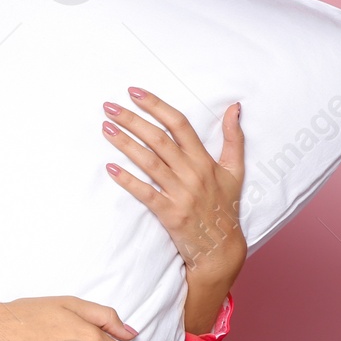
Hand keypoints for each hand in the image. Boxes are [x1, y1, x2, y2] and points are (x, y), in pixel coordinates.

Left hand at [101, 88, 247, 284]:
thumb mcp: (234, 170)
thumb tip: (234, 107)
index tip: (134, 92)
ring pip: (149, 162)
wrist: (221, 247)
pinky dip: (128, 181)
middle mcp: (192, 173)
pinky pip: (146, 194)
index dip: (156, 106)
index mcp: (204, 160)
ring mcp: (180, 193)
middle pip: (159, 139)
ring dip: (126, 144)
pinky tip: (110, 168)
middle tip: (110, 106)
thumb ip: (234, 138)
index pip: (179, 124)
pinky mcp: (169, 213)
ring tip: (105, 128)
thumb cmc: (225, 205)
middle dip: (133, 120)